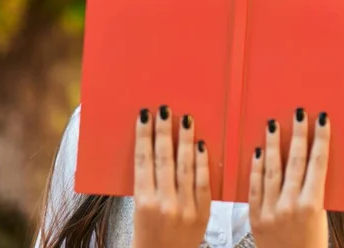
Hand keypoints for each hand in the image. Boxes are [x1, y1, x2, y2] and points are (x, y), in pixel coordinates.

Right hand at [132, 106, 210, 247]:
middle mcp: (164, 204)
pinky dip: (203, 162)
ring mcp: (185, 209)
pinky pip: (204, 183)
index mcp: (143, 202)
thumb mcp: (139, 209)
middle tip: (165, 109)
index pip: (143, 161)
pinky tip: (201, 144)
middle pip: (164, 160)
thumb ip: (146, 183)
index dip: (143, 136)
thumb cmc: (147, 234)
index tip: (144, 115)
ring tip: (185, 118)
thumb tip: (151, 147)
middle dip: (164, 131)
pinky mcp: (203, 213)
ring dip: (185, 140)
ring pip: (185, 168)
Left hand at [249, 108, 330, 247]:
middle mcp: (291, 206)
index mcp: (312, 205)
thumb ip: (313, 191)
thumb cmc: (311, 243)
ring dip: (272, 144)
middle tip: (298, 113)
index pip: (318, 163)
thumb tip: (309, 159)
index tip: (322, 119)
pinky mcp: (255, 216)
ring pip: (271, 169)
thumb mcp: (320, 217)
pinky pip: (254, 186)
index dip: (320, 139)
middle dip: (298, 134)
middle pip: (295, 161)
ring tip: (272, 123)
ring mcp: (270, 211)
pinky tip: (256, 150)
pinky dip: (255, 167)